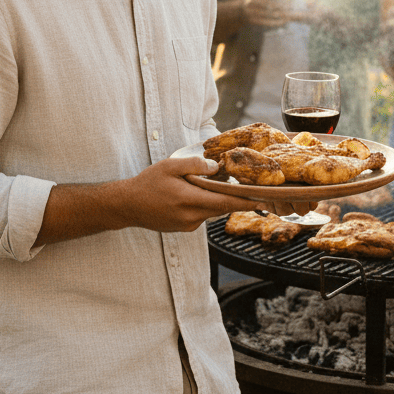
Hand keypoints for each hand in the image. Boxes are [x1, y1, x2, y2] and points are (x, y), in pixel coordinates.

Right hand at [122, 156, 319, 229]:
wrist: (127, 206)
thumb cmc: (148, 183)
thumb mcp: (170, 165)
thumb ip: (195, 164)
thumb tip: (217, 167)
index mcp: (190, 200)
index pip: (226, 202)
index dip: (247, 201)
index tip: (266, 199)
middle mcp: (191, 217)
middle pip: (223, 208)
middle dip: (238, 199)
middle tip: (256, 190)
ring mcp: (188, 225)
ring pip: (212, 212)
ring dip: (219, 201)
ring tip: (222, 187)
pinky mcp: (184, 228)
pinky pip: (202, 216)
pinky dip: (204, 205)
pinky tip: (196, 195)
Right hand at [242, 0, 292, 28]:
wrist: (242, 10)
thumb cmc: (258, 1)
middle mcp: (250, 0)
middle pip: (269, 3)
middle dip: (281, 5)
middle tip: (291, 7)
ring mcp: (250, 11)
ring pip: (268, 13)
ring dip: (280, 14)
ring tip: (290, 15)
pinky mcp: (252, 20)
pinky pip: (266, 21)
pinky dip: (276, 22)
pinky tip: (284, 21)